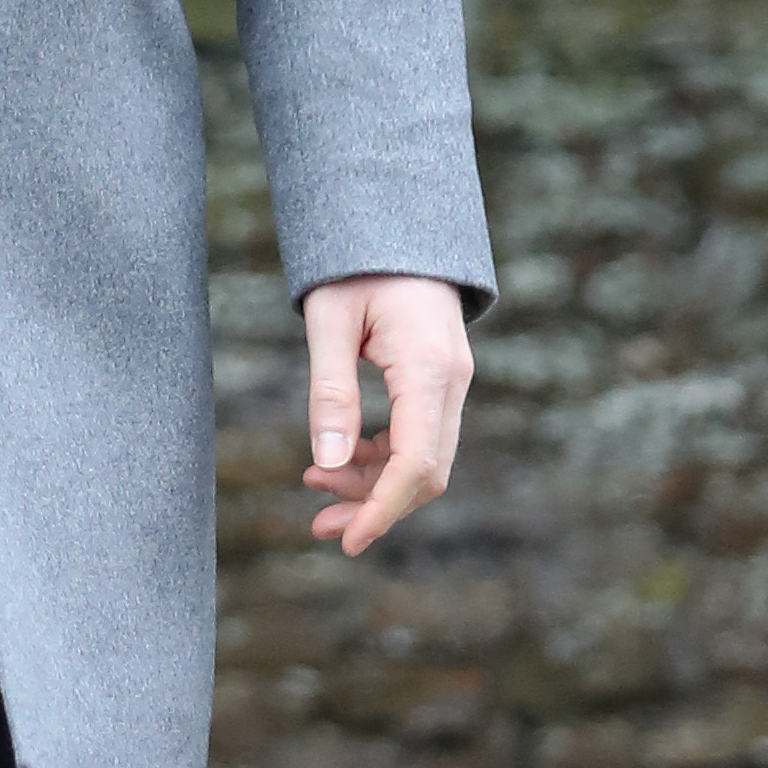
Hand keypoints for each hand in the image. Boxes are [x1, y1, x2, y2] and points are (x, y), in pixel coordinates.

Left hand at [300, 277, 474, 554]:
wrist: (395, 226)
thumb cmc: (356, 266)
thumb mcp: (328, 322)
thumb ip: (330, 392)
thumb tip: (329, 463)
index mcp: (429, 370)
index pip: (416, 463)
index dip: (382, 509)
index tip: (347, 541)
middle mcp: (452, 382)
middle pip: (426, 472)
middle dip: (374, 506)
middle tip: (318, 524)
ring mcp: (451, 383)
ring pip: (423, 459)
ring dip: (374, 485)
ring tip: (316, 488)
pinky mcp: (438, 382)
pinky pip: (418, 438)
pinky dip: (381, 459)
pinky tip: (339, 461)